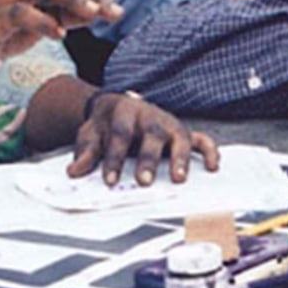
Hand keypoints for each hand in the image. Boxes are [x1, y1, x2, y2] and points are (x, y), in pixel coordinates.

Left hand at [67, 90, 220, 186]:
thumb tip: (74, 171)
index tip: (109, 180)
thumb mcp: (90, 133)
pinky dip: (210, 151)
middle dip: (148, 159)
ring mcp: (168, 123)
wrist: (117, 106)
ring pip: (178, 136)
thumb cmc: (106, 125)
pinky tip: (213, 167)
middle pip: (151, 134)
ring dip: (180, 157)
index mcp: (124, 111)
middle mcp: (149, 115)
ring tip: (179, 178)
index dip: (114, 158)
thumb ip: (85, 152)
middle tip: (144, 181)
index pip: (119, 134)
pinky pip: (201, 139)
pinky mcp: (182, 132)